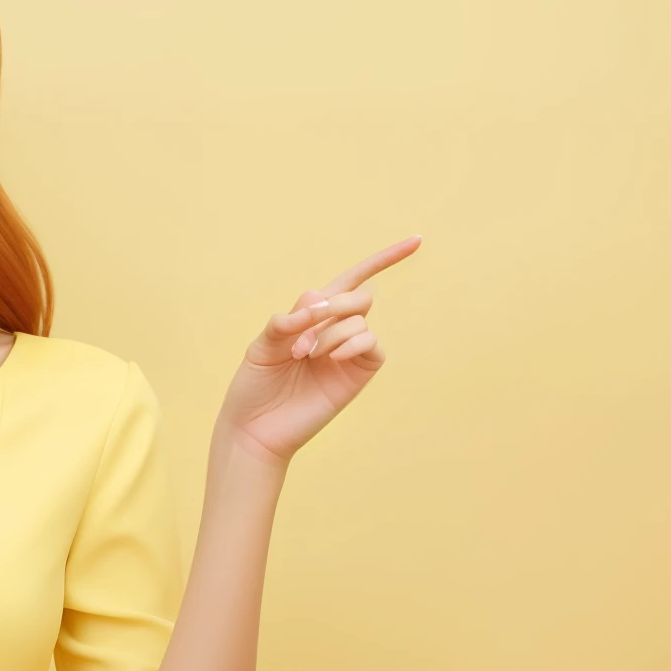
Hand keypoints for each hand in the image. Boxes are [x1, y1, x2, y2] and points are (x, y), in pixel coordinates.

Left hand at [215, 234, 420, 465]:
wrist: (255, 429)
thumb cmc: (255, 387)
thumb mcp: (261, 345)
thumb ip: (286, 321)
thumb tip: (316, 304)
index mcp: (312, 316)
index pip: (351, 280)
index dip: (383, 259)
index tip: (416, 241)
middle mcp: (335, 330)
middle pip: (359, 295)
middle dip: (334, 306)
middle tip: (300, 337)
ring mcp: (348, 353)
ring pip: (359, 319)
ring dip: (330, 332)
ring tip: (304, 356)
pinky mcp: (357, 374)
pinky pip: (372, 344)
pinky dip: (353, 343)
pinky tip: (330, 357)